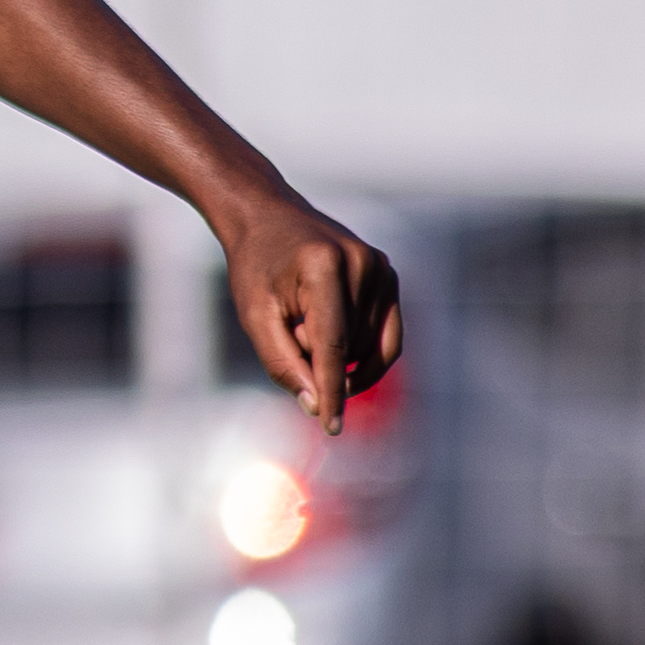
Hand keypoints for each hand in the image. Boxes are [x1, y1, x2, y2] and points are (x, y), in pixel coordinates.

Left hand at [213, 192, 403, 431]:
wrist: (267, 215)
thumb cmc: (254, 266)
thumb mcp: (255, 315)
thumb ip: (282, 362)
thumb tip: (316, 405)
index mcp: (324, 266)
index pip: (334, 345)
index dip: (333, 391)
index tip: (331, 428)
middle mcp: (363, 264)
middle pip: (351, 349)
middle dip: (320, 361)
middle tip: (289, 331)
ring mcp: (382, 268)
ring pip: (371, 347)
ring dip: (338, 354)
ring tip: (303, 321)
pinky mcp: (390, 275)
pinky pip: (385, 335)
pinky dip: (360, 350)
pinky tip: (328, 337)